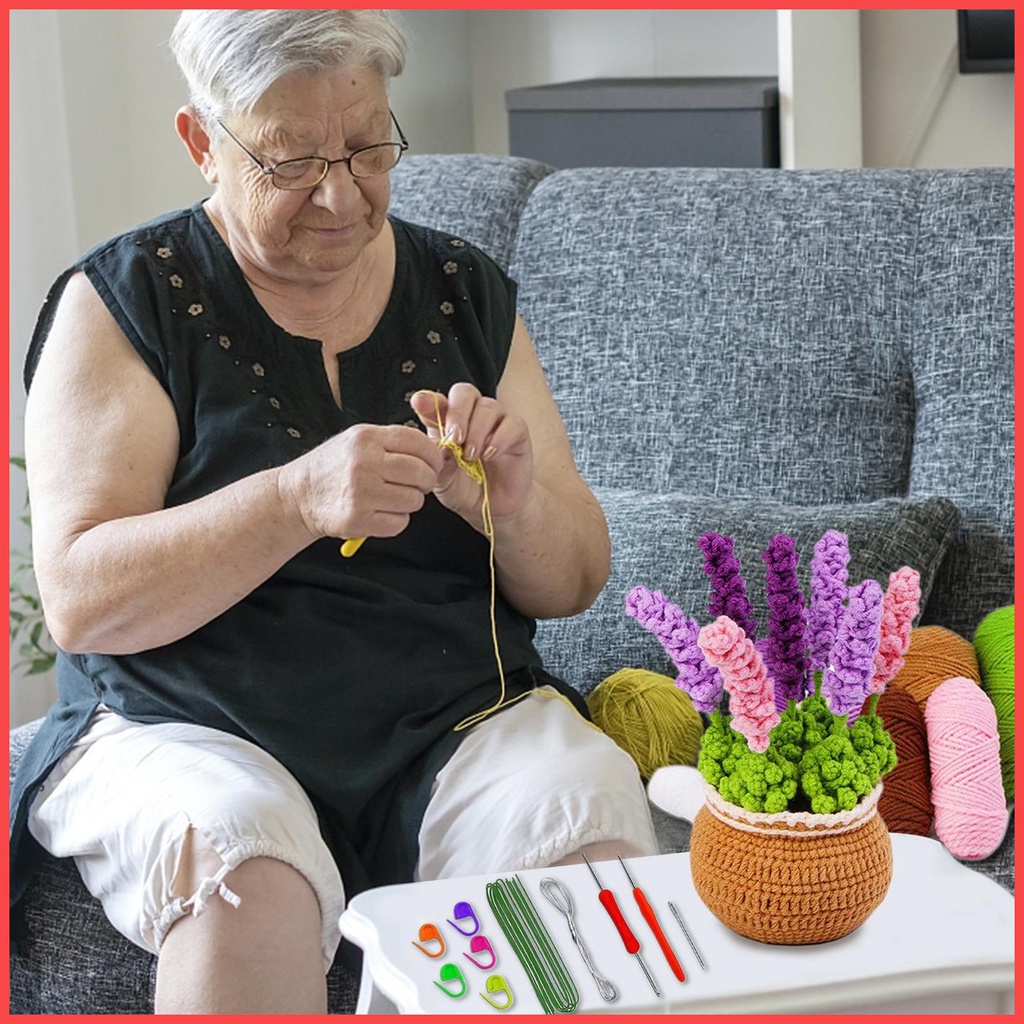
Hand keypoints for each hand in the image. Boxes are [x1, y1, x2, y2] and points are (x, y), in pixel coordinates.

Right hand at [279, 423, 444, 541]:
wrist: (298, 495)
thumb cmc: (332, 467)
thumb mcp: (356, 440)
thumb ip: (390, 442)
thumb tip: (431, 450)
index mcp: (366, 439)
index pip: (417, 442)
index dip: (433, 455)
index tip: (433, 463)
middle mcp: (364, 463)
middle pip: (421, 473)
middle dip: (426, 481)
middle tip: (417, 484)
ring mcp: (361, 493)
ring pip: (414, 500)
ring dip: (409, 502)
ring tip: (392, 498)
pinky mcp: (358, 519)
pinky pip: (399, 523)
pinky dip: (396, 521)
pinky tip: (380, 512)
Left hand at [409, 384, 534, 525]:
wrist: (491, 509)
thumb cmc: (463, 489)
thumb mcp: (442, 479)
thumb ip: (438, 459)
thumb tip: (441, 444)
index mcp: (447, 422)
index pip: (437, 402)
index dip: (429, 400)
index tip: (420, 403)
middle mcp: (471, 416)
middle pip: (465, 393)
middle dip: (457, 413)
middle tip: (455, 439)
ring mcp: (496, 422)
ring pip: (488, 406)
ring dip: (477, 430)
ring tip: (471, 456)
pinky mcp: (517, 433)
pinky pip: (512, 423)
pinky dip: (500, 438)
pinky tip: (489, 455)